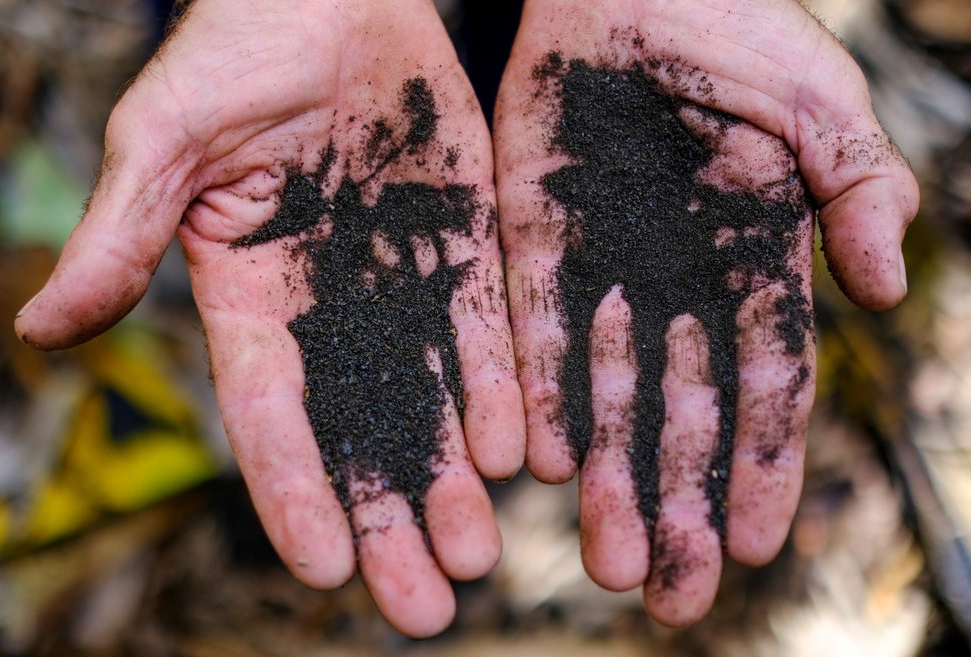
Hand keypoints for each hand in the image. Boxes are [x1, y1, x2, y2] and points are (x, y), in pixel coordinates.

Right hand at [14, 0, 524, 636]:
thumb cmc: (233, 49)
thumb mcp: (167, 140)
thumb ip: (123, 237)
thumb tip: (39, 330)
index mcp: (252, 297)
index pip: (272, 417)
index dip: (295, 492)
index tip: (326, 569)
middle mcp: (333, 307)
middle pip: (363, 431)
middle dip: (392, 517)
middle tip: (428, 607)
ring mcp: (403, 276)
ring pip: (433, 395)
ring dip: (455, 476)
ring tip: (481, 552)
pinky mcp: (463, 241)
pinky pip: (487, 325)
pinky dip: (503, 389)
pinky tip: (519, 453)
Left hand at [494, 0, 916, 624]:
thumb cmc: (740, 30)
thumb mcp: (821, 106)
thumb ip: (862, 193)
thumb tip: (884, 291)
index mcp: (754, 263)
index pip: (764, 387)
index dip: (758, 465)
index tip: (749, 545)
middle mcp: (677, 285)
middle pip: (680, 415)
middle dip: (673, 503)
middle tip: (662, 593)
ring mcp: (605, 268)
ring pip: (607, 393)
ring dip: (608, 478)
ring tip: (604, 561)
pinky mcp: (533, 241)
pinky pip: (539, 332)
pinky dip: (542, 396)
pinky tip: (545, 464)